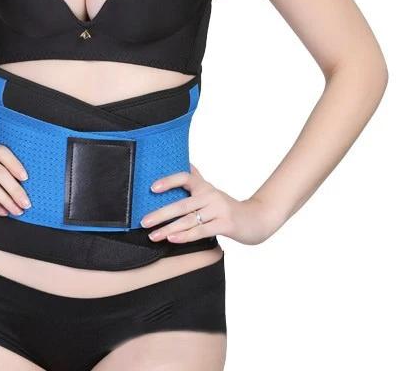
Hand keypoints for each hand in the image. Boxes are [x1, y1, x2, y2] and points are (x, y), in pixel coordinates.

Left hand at [140, 163, 276, 245]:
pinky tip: (173, 239)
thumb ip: (197, 178)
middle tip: (144, 222)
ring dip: (168, 228)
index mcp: (205, 186)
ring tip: (153, 235)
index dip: (168, 181)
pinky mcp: (225, 224)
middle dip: (160, 214)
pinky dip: (185, 236)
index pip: (184, 177)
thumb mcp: (212, 190)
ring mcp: (218, 209)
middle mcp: (210, 195)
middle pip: (181, 204)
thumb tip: (184, 161)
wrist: (256, 219)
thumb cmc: (228, 206)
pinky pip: (201, 230)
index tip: (152, 188)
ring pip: (188, 219)